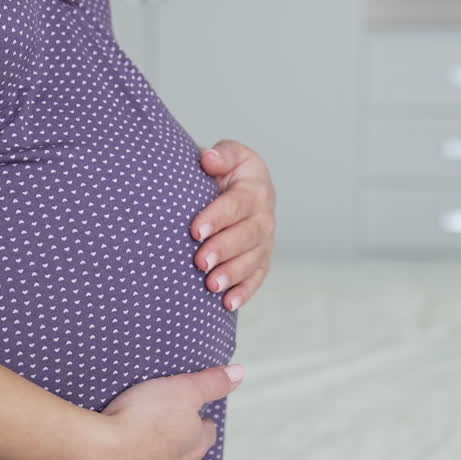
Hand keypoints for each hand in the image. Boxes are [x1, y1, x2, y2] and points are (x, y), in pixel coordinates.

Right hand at [62, 364, 245, 459]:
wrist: (97, 453)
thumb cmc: (141, 416)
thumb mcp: (182, 388)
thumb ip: (212, 383)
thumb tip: (240, 373)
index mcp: (195, 447)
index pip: (206, 432)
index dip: (197, 418)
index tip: (184, 409)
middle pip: (186, 456)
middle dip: (177, 442)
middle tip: (159, 423)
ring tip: (136, 442)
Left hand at [191, 140, 276, 311]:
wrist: (239, 189)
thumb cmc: (226, 172)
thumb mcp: (228, 155)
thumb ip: (221, 155)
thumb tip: (209, 159)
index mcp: (255, 187)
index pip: (237, 204)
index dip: (217, 217)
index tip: (195, 230)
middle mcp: (264, 216)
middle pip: (247, 235)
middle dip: (223, 250)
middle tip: (200, 262)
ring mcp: (265, 241)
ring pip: (253, 260)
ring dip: (233, 274)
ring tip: (212, 286)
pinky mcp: (262, 260)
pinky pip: (257, 278)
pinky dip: (244, 291)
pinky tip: (228, 304)